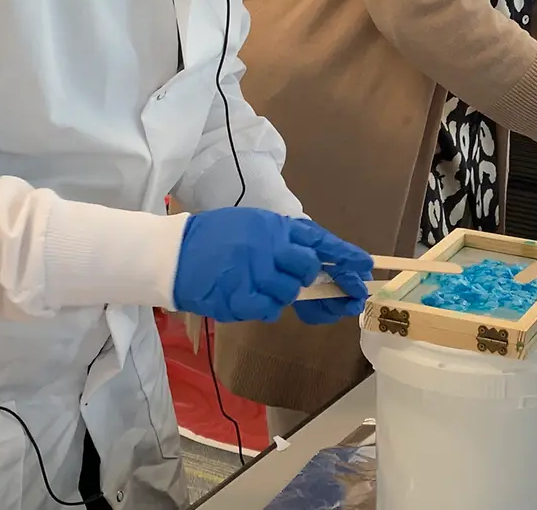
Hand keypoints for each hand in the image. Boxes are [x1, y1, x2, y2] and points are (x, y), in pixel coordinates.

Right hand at [172, 209, 373, 323]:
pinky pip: (267, 310)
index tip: (365, 267)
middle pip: (308, 270)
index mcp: (274, 226)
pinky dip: (260, 306)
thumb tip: (316, 259)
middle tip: (291, 280)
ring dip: (278, 294)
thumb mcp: (252, 226)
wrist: (171, 253)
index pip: (319, 240)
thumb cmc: (213, 238)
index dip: (345, 254)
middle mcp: (270, 247)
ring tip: (254, 284)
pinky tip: (245, 295)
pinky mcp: (241, 297)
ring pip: (289, 293)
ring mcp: (256, 273)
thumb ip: (283, 239)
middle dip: (308, 279)